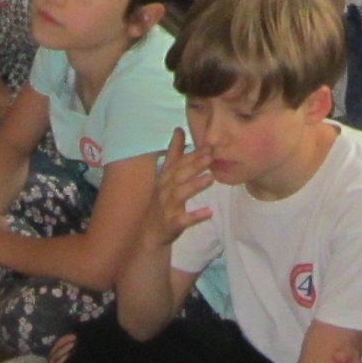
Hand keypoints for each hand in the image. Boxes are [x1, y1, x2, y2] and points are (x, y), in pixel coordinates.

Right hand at [143, 127, 214, 246]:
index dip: (191, 154)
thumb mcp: (165, 176)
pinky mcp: (171, 224)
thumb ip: (174, 154)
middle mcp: (163, 191)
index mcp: (164, 178)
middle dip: (194, 165)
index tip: (208, 145)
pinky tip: (209, 212)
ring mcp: (167, 208)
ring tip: (210, 179)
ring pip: (179, 195)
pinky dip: (195, 216)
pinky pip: (183, 220)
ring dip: (194, 186)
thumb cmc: (162, 201)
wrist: (150, 232)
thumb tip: (179, 129)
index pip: (177, 163)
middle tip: (211, 156)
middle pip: (178, 175)